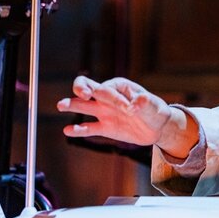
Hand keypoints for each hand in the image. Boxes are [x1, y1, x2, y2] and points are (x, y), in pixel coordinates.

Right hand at [57, 76, 197, 156]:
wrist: (158, 127)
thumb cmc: (155, 110)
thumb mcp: (153, 105)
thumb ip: (144, 103)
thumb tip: (135, 105)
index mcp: (119, 86)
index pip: (109, 89)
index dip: (114, 98)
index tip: (128, 109)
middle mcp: (108, 97)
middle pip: (88, 87)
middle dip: (82, 88)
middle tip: (82, 93)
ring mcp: (104, 112)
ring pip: (83, 106)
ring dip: (72, 104)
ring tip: (60, 105)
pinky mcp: (105, 127)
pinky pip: (89, 128)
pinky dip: (78, 129)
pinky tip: (68, 131)